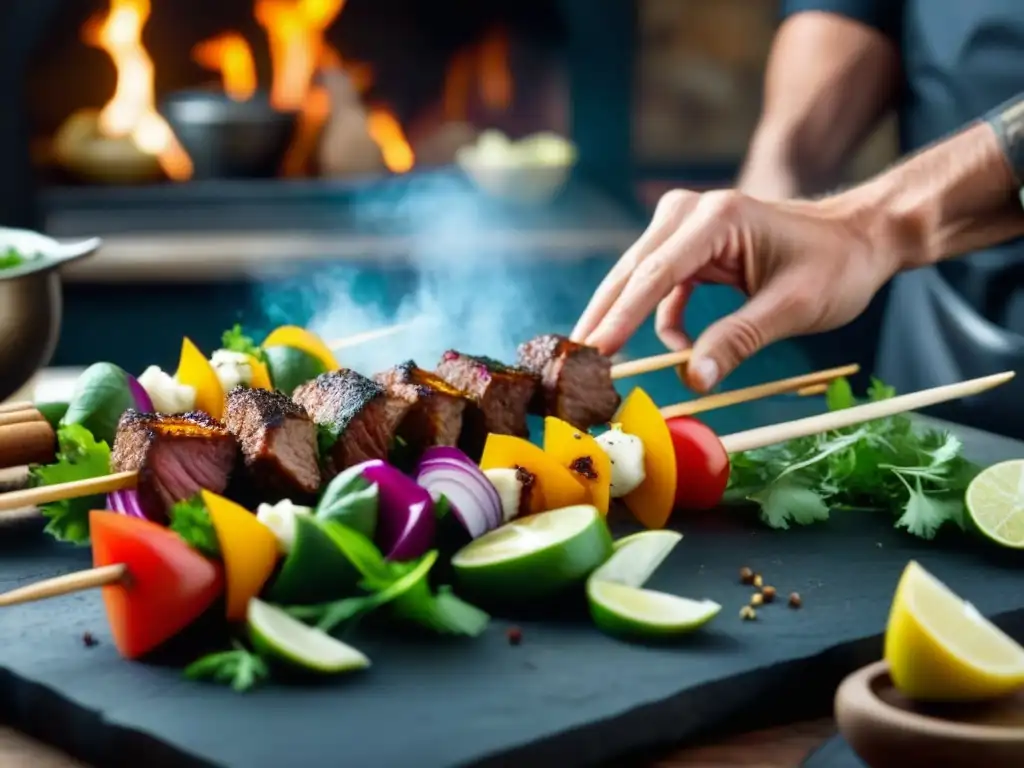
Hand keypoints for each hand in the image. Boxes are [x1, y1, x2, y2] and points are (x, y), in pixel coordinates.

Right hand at [571, 189, 901, 391]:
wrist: (859, 238)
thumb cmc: (836, 266)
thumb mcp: (792, 308)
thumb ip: (738, 341)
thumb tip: (691, 381)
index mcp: (718, 218)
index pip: (657, 272)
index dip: (621, 316)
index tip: (593, 351)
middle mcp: (692, 212)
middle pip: (632, 272)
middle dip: (603, 319)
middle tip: (572, 364)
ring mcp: (687, 226)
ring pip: (637, 280)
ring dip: (624, 322)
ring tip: (605, 365)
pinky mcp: (690, 246)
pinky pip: (660, 288)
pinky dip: (659, 320)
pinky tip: (677, 349)